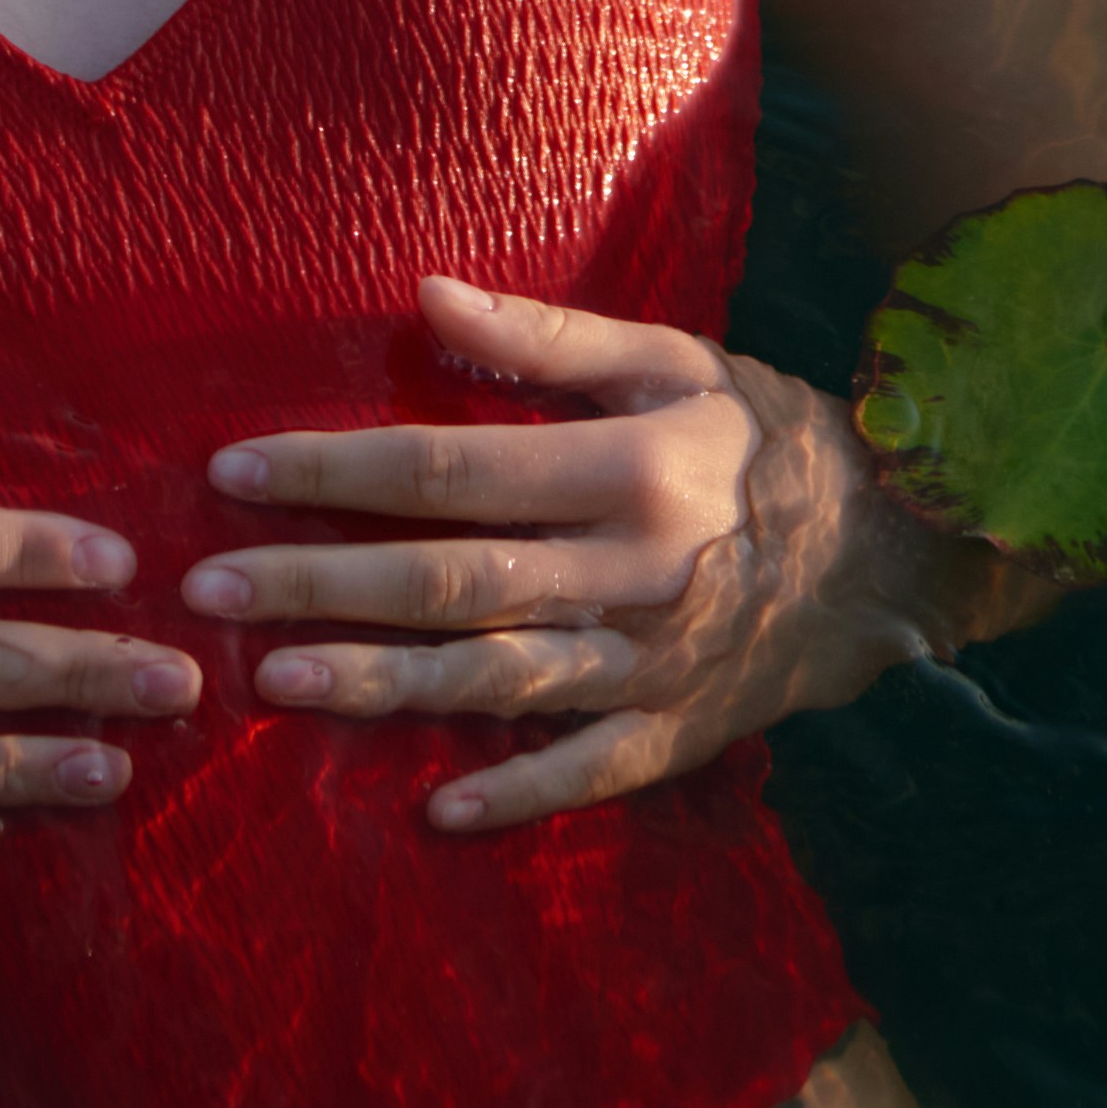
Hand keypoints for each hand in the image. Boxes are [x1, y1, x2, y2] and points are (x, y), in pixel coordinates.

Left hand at [182, 277, 954, 832]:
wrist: (897, 549)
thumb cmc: (763, 437)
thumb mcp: (672, 360)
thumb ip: (546, 340)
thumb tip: (424, 297)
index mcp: (625, 467)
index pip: (448, 468)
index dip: (335, 470)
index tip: (234, 473)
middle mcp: (632, 571)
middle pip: (451, 580)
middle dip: (322, 582)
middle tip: (209, 587)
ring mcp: (652, 663)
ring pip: (497, 679)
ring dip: (382, 684)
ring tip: (274, 679)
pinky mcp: (677, 732)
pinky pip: (586, 771)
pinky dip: (516, 793)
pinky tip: (433, 810)